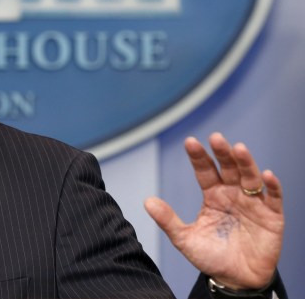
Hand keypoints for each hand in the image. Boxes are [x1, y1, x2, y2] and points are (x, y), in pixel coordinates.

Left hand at [144, 133, 283, 289]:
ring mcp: (252, 203)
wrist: (236, 280)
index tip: (190, 142)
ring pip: (250, 177)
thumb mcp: (185, 239)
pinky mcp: (272, 216)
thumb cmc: (211, 257)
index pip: (205, 171)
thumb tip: (146, 201)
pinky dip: (272, 186)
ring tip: (238, 149)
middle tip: (215, 138)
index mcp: (212, 196)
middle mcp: (232, 194)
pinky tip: (266, 175)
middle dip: (222, 153)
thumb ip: (168, 220)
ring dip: (246, 163)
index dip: (198, 157)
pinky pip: (274, 198)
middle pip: (228, 168)